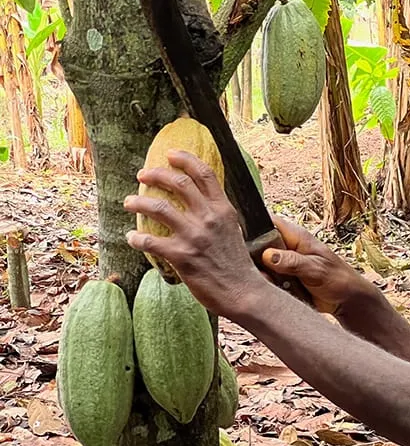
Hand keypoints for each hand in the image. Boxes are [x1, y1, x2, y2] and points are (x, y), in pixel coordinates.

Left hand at [124, 150, 265, 318]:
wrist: (243, 292)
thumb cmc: (237, 265)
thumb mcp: (232, 231)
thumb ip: (217, 215)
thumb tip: (200, 204)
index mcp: (223, 210)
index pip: (204, 173)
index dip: (185, 159)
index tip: (170, 153)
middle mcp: (209, 218)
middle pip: (178, 183)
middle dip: (155, 174)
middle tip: (142, 175)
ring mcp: (195, 236)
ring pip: (158, 207)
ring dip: (138, 201)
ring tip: (129, 202)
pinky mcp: (182, 256)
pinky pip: (150, 241)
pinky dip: (136, 238)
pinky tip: (131, 237)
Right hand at [261, 216, 378, 315]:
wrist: (346, 300)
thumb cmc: (338, 279)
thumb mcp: (316, 269)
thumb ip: (292, 262)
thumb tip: (268, 256)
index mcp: (296, 236)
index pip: (268, 221)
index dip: (251, 226)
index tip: (239, 240)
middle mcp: (286, 247)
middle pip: (257, 244)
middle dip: (253, 258)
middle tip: (260, 272)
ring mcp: (282, 263)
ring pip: (258, 264)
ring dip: (260, 275)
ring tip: (270, 284)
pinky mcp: (281, 278)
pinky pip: (265, 279)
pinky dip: (266, 285)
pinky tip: (271, 291)